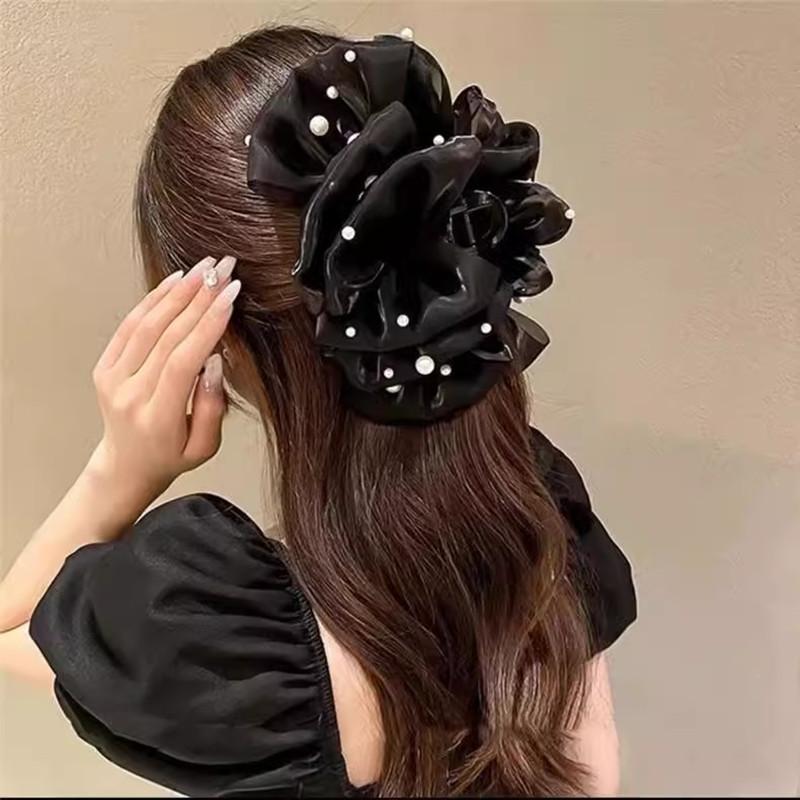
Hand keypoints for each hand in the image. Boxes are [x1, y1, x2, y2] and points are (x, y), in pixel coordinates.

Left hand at [84, 255, 240, 514]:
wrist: (125, 465)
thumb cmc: (171, 457)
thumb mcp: (205, 448)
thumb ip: (212, 408)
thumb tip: (214, 361)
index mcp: (157, 418)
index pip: (183, 361)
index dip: (208, 325)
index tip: (231, 296)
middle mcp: (129, 395)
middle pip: (166, 336)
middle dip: (200, 298)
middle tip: (224, 269)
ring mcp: (112, 378)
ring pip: (146, 324)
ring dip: (178, 291)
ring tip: (205, 268)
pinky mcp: (104, 366)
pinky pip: (129, 326)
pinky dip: (152, 299)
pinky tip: (175, 280)